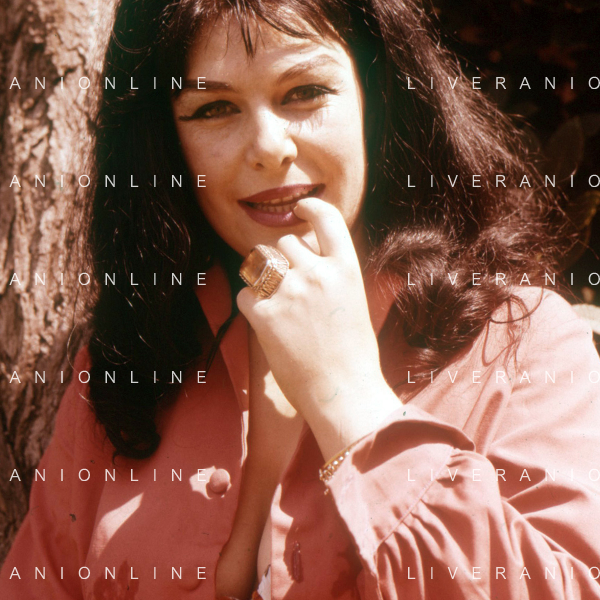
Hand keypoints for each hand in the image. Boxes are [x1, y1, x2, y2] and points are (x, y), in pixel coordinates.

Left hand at [236, 197, 401, 461]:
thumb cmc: (352, 354)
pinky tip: (265, 322)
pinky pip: (245, 294)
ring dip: (263, 276)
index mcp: (345, 268)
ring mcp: (290, 293)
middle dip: (283, 258)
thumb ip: (332, 275)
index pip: (327, 219)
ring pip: (262, 263)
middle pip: (285, 243)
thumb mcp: (354, 301)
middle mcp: (317, 273)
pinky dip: (251, 305)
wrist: (343, 392)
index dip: (311, 207)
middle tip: (289, 286)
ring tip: (274, 300)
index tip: (301, 207)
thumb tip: (306, 258)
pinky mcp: (266, 315)